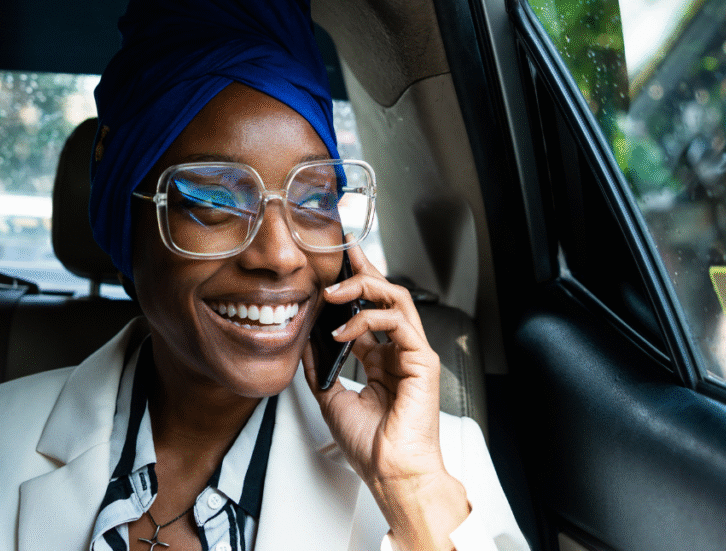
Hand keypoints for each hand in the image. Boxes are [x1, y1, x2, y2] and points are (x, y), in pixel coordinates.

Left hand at [302, 242, 470, 550]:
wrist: (390, 473)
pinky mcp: (422, 360)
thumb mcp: (331, 398)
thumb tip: (303, 341)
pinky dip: (367, 320)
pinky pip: (397, 323)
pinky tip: (343, 331)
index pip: (367, 311)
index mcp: (382, 361)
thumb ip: (320, 367)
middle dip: (363, 270)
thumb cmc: (370, 446)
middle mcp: (399, 352)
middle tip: (342, 253)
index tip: (332, 267)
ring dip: (363, 288)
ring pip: (396, 300)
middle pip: (386, 295)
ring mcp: (413, 354)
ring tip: (334, 292)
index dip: (352, 286)